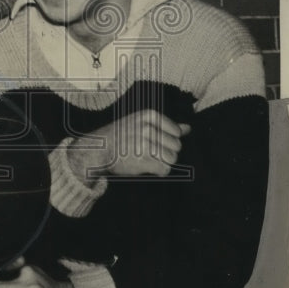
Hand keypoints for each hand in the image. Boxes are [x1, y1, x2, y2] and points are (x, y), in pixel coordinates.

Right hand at [67, 109, 190, 180]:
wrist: (100, 149)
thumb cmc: (122, 136)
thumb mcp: (142, 123)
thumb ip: (166, 126)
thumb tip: (189, 128)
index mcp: (150, 116)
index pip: (178, 132)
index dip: (168, 140)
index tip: (153, 142)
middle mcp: (148, 128)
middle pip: (177, 146)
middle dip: (166, 152)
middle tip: (150, 152)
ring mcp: (145, 144)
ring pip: (172, 159)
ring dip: (162, 162)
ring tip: (148, 159)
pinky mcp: (143, 160)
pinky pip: (165, 170)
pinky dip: (158, 171)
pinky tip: (146, 166)